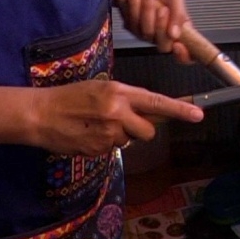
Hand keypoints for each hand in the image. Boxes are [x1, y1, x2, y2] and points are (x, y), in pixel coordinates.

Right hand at [27, 78, 202, 155]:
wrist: (41, 114)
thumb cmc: (70, 97)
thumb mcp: (100, 88)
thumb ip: (126, 98)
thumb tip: (150, 110)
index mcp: (119, 92)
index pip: (156, 102)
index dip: (179, 109)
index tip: (198, 114)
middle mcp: (117, 113)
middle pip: (148, 130)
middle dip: (139, 129)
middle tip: (118, 121)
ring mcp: (108, 134)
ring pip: (129, 141)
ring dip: (119, 136)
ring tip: (96, 126)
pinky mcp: (98, 150)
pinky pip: (113, 150)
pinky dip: (104, 144)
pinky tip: (88, 135)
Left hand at [113, 0, 193, 63]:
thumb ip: (179, 14)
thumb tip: (176, 34)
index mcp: (180, 31)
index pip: (187, 55)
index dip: (184, 56)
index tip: (178, 45)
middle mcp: (164, 37)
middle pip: (164, 46)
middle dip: (162, 26)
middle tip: (162, 8)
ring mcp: (147, 35)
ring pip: (147, 33)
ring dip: (147, 10)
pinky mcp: (132, 29)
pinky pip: (133, 24)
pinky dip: (135, 6)